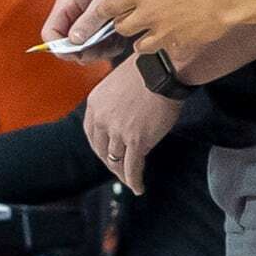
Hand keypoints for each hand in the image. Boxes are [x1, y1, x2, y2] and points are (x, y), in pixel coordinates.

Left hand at [82, 60, 180, 194]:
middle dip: (111, 162)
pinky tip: (138, 187)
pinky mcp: (136, 141)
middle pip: (102, 150)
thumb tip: (122, 115)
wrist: (164, 67)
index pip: (92, 134)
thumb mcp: (119, 81)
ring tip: (130, 181)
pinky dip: (135, 180)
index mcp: (95, 103)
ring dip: (123, 174)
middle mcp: (102, 119)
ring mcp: (118, 131)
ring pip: (117, 161)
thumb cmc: (148, 68)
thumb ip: (114, 101)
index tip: (107, 153)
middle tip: (119, 170)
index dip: (100, 147)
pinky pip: (133, 167)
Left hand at [93, 0, 239, 55]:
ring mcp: (165, 33)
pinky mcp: (182, 44)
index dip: (106, 6)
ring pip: (140, 46)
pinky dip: (167, 45)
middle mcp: (148, 16)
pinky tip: (175, 33)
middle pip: (121, 28)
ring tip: (151, 24)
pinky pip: (167, 51)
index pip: (107, 7)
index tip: (112, 5)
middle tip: (134, 11)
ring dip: (141, 37)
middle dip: (124, 20)